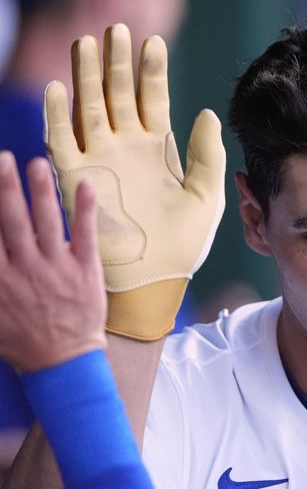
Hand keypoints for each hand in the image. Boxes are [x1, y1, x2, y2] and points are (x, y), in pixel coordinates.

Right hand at [0, 153, 105, 371]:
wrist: (63, 361)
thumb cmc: (22, 340)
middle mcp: (24, 269)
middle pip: (11, 221)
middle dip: (5, 188)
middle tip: (2, 159)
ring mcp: (56, 268)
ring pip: (46, 223)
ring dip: (40, 191)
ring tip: (36, 164)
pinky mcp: (85, 269)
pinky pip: (85, 234)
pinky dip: (85, 209)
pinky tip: (84, 184)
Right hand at [45, 23, 225, 339]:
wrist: (155, 281)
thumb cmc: (183, 244)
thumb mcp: (206, 196)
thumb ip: (207, 154)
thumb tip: (207, 112)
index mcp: (157, 149)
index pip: (152, 99)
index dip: (151, 71)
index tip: (154, 41)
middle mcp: (126, 148)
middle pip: (118, 94)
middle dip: (117, 62)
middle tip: (118, 29)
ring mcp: (100, 160)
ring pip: (89, 108)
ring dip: (87, 77)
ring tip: (89, 44)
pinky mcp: (77, 178)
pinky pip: (62, 141)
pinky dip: (58, 115)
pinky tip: (60, 88)